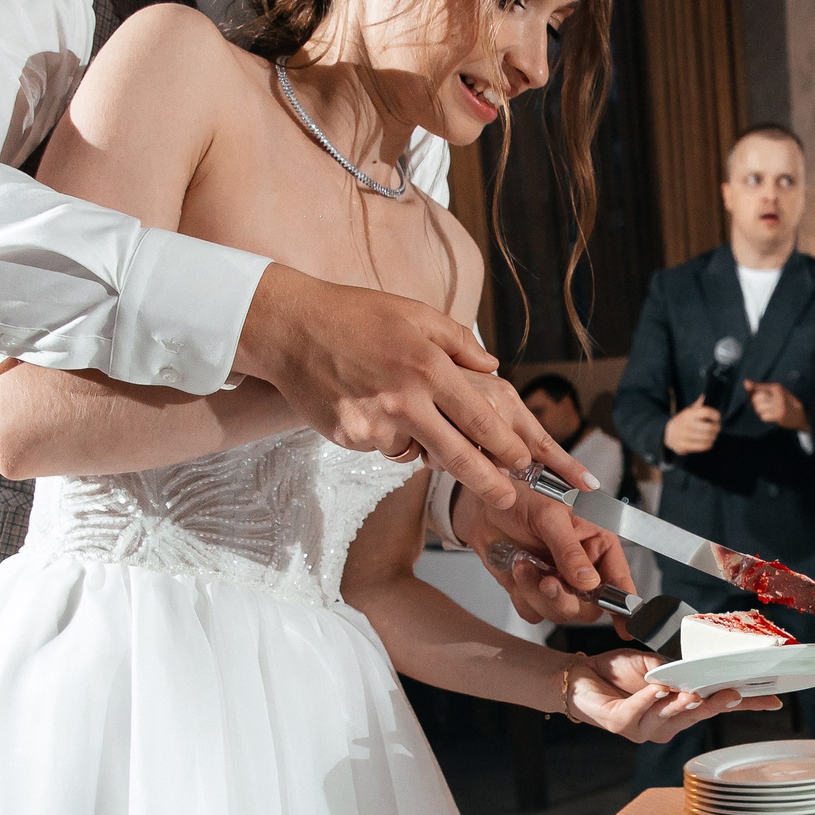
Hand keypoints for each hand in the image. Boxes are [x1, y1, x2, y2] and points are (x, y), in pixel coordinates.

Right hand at [234, 264, 592, 510]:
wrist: (290, 327)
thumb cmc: (357, 315)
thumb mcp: (416, 315)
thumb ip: (459, 342)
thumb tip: (494, 367)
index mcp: (428, 366)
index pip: (480, 417)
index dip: (506, 445)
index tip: (524, 462)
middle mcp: (405, 398)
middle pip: (458, 454)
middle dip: (488, 482)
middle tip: (508, 499)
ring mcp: (374, 420)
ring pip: (415, 452)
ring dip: (421, 443)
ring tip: (397, 403)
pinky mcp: (348, 435)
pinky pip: (382, 447)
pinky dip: (385, 436)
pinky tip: (368, 403)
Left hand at [454, 488, 633, 623]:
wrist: (486, 503)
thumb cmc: (524, 495)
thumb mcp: (550, 514)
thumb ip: (569, 550)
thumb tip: (588, 583)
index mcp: (598, 544)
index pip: (619, 581)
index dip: (625, 606)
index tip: (626, 627)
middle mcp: (582, 567)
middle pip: (588, 607)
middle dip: (565, 600)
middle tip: (548, 583)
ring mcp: (558, 581)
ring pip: (560, 612)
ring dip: (538, 594)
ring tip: (524, 565)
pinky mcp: (533, 590)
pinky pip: (534, 612)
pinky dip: (523, 596)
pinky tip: (517, 569)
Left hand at [569, 651, 780, 742]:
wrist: (580, 676)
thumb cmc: (619, 673)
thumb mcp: (658, 665)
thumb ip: (680, 671)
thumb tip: (709, 664)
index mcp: (680, 710)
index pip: (718, 707)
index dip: (746, 705)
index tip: (773, 700)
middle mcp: (665, 725)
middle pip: (697, 716)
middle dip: (715, 705)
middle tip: (733, 693)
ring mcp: (643, 728)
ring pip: (668, 717)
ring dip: (681, 705)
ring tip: (692, 692)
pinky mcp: (620, 724)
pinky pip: (636, 712)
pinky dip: (646, 700)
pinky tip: (654, 689)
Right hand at [665, 403, 721, 455]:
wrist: (667, 434)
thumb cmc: (683, 421)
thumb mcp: (688, 411)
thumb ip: (697, 405)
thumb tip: (704, 395)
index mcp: (688, 414)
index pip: (706, 412)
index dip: (715, 415)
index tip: (717, 418)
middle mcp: (686, 425)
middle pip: (709, 427)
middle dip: (717, 428)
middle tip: (718, 428)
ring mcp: (684, 436)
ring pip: (707, 438)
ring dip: (713, 437)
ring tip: (713, 436)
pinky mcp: (683, 446)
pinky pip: (703, 446)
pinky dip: (709, 444)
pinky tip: (709, 442)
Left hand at [744, 379, 807, 431]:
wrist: (801, 415)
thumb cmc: (786, 402)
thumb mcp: (775, 391)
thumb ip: (760, 387)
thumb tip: (745, 382)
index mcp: (777, 387)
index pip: (757, 388)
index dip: (751, 394)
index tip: (753, 397)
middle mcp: (777, 395)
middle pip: (756, 398)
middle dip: (756, 403)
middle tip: (763, 405)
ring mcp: (778, 406)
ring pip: (758, 408)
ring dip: (760, 411)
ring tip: (768, 410)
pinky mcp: (779, 415)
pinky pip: (763, 416)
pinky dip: (765, 417)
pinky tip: (771, 416)